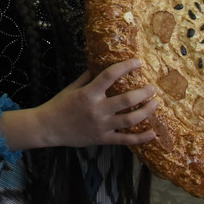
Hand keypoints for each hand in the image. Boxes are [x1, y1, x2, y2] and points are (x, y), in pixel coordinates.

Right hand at [4, 59, 158, 150]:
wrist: (48, 127)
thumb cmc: (59, 105)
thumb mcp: (71, 88)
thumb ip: (87, 77)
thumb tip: (100, 65)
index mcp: (89, 94)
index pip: (110, 75)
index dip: (126, 67)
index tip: (138, 62)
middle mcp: (97, 109)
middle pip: (127, 99)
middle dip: (144, 93)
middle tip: (152, 88)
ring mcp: (102, 126)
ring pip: (131, 119)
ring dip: (146, 111)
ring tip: (155, 104)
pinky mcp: (103, 139)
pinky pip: (126, 140)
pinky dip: (141, 138)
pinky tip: (152, 134)